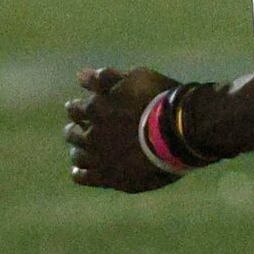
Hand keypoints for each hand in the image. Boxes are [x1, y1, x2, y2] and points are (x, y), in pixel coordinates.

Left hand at [65, 67, 179, 193]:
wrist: (180, 132)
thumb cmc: (161, 101)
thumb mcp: (135, 79)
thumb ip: (106, 77)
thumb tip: (79, 75)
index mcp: (95, 109)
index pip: (76, 109)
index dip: (78, 108)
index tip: (83, 109)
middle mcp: (91, 135)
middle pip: (73, 134)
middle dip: (77, 130)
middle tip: (84, 129)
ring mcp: (98, 158)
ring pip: (77, 156)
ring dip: (79, 150)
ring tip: (86, 150)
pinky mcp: (108, 178)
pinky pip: (83, 177)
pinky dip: (79, 173)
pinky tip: (82, 171)